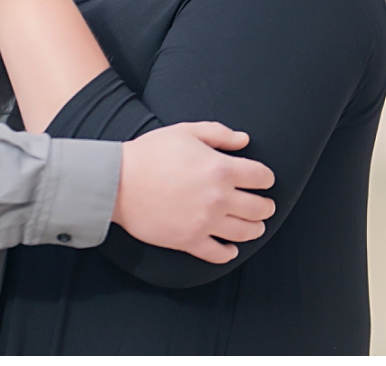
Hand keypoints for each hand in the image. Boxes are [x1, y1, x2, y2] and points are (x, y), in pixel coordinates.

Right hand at [115, 122, 276, 263]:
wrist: (117, 182)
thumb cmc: (151, 153)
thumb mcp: (187, 131)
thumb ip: (220, 134)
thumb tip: (245, 140)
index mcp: (222, 169)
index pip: (261, 176)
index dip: (266, 178)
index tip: (265, 180)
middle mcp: (218, 198)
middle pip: (258, 207)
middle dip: (267, 206)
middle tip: (267, 206)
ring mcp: (204, 222)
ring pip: (244, 232)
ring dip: (255, 229)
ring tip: (257, 226)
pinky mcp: (188, 240)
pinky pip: (217, 254)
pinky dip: (228, 253)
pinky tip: (231, 249)